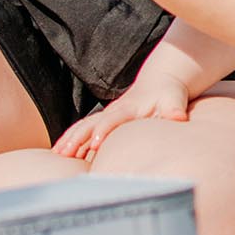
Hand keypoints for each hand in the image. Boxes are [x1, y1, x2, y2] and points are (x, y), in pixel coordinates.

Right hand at [55, 74, 191, 161]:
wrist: (161, 79)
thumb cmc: (169, 93)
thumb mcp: (174, 100)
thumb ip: (174, 110)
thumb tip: (179, 118)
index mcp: (128, 108)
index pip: (112, 120)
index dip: (103, 131)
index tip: (95, 145)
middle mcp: (113, 111)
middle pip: (90, 123)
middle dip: (76, 138)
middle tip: (63, 154)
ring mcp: (107, 115)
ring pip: (84, 126)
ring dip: (70, 139)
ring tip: (56, 155)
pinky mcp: (106, 120)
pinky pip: (85, 130)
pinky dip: (73, 139)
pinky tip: (63, 153)